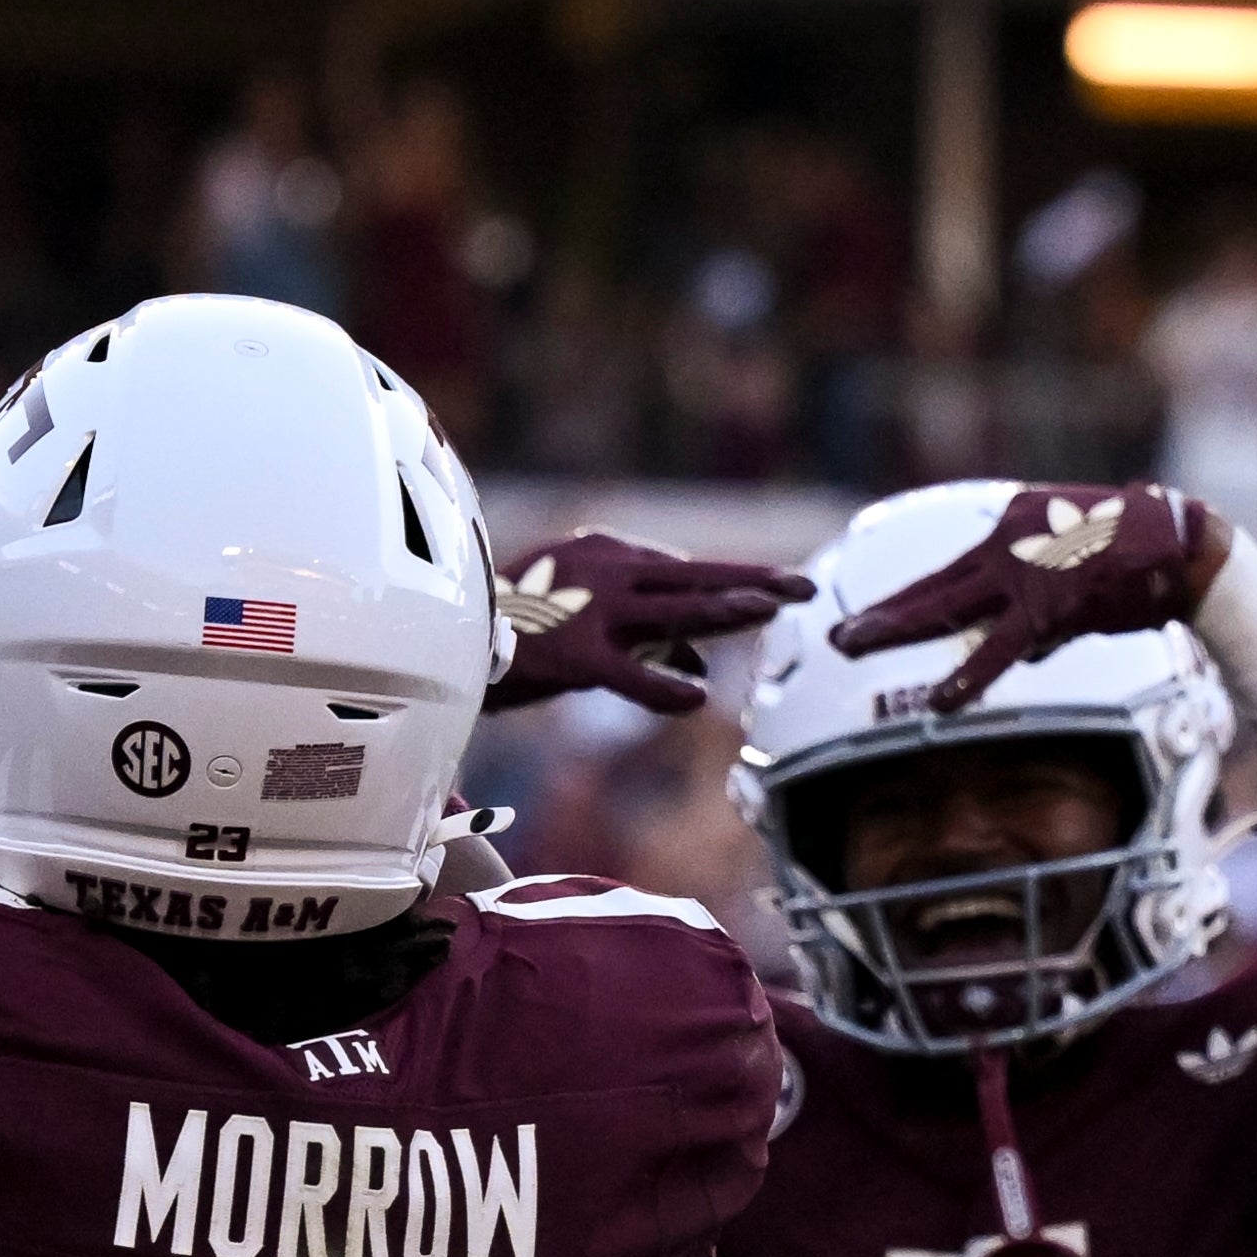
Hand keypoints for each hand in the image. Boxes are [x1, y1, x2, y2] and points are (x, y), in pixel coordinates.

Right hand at [488, 534, 813, 714]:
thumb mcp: (590, 615)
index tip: (784, 584)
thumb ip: (647, 632)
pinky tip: (694, 699)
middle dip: (752, 583)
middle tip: (804, 588)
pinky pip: (626, 674)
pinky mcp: (573, 654)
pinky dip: (660, 686)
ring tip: (769, 612)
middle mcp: (608, 575)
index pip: (689, 570)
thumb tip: (702, 660)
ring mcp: (592, 612)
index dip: (740, 579)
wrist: (452, 639)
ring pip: (671, 610)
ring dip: (723, 611)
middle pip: (695, 578)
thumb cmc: (523, 629)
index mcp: (611, 557)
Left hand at [826, 482, 1235, 714]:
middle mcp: (1009, 541)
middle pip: (933, 587)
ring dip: (897, 630)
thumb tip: (1023, 658)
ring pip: (949, 607)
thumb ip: (1041, 619)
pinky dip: (970, 676)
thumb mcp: (1074, 584)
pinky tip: (940, 702)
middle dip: (882, 614)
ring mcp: (1027, 570)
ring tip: (850, 649)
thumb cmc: (1137, 563)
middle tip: (833, 635)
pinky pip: (1002, 646)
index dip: (905, 601)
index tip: (865, 618)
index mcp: (1012, 529)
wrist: (1185, 545)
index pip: (947, 575)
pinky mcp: (1052, 602)